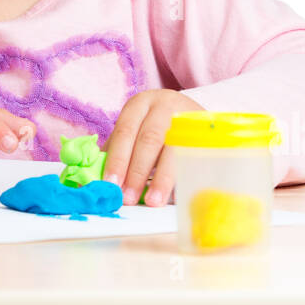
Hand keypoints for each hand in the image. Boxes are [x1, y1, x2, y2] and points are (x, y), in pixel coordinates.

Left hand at [102, 90, 202, 206]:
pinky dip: (185, 176)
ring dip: (162, 178)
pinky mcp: (205, 132)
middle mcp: (164, 106)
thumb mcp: (137, 128)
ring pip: (174, 149)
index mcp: (140, 104)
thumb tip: (99, 180)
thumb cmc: (157, 125)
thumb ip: (119, 149)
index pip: (125, 132)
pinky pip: (194, 156)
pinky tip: (178, 193)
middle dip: (137, 172)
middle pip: (149, 140)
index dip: (117, 159)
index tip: (110, 184)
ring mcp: (187, 117)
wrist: (194, 113)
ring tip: (153, 200)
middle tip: (128, 198)